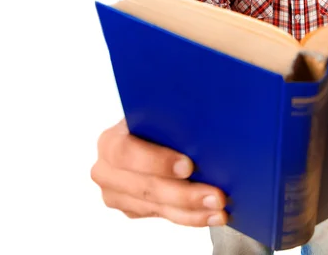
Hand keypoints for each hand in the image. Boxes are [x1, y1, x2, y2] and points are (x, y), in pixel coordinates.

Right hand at [91, 119, 227, 226]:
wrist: (152, 132)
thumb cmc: (158, 117)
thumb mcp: (159, 110)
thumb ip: (171, 116)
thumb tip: (203, 116)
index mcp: (111, 141)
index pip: (126, 153)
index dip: (157, 161)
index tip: (188, 166)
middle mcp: (108, 171)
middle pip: (145, 187)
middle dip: (184, 193)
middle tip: (215, 194)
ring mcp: (118, 194)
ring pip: (157, 206)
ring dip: (192, 209)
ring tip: (219, 207)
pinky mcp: (133, 209)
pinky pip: (165, 216)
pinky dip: (191, 216)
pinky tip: (212, 214)